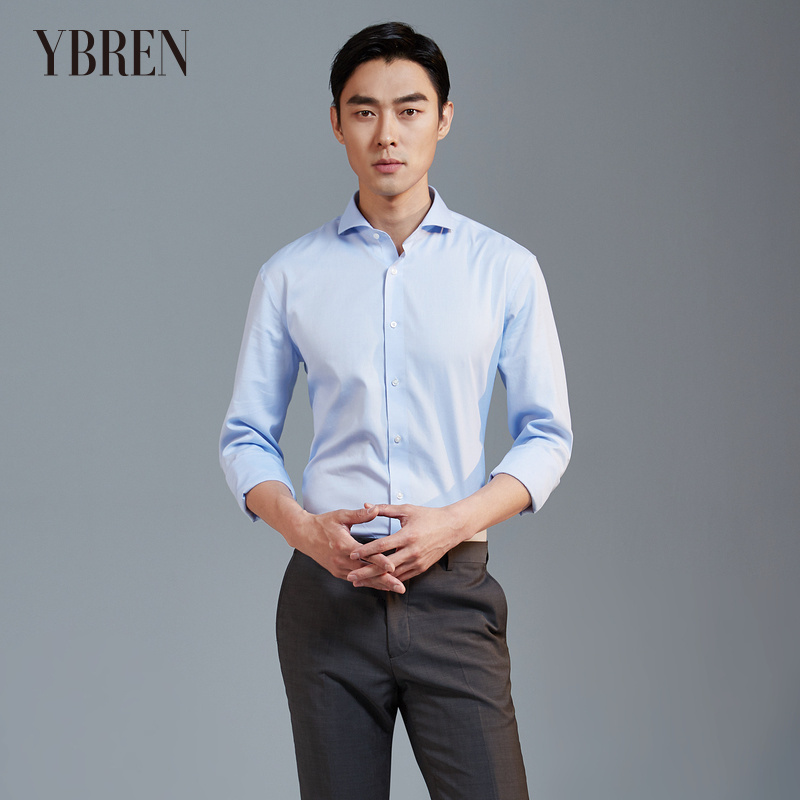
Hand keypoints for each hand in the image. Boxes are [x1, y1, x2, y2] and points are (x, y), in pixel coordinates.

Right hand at [296, 505, 403, 592]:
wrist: (304, 534)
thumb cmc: (323, 523)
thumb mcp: (341, 516)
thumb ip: (360, 514)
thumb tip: (375, 509)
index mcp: (344, 545)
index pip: (366, 556)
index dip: (380, 562)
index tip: (393, 568)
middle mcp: (341, 560)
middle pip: (367, 572)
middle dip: (385, 581)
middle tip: (401, 588)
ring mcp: (339, 568)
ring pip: (362, 579)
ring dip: (380, 585)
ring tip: (395, 589)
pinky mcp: (337, 572)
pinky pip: (356, 579)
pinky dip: (369, 583)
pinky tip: (381, 586)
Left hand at [347, 503, 470, 588]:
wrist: (452, 527)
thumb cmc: (429, 516)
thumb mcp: (407, 510)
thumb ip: (385, 509)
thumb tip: (366, 505)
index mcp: (408, 535)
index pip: (382, 546)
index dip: (366, 551)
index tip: (352, 554)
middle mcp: (412, 551)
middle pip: (385, 565)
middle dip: (367, 572)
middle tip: (351, 576)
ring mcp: (418, 562)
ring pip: (393, 575)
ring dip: (375, 580)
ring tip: (360, 582)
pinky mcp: (421, 568)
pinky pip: (403, 577)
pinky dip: (389, 580)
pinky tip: (377, 583)